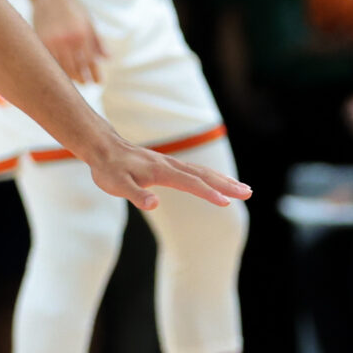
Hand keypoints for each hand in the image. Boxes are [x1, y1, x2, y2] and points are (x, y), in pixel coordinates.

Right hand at [29, 0, 106, 84]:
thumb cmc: (72, 7)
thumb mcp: (88, 20)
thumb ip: (98, 40)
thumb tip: (108, 59)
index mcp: (82, 34)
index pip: (91, 60)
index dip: (96, 73)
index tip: (99, 82)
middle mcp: (67, 39)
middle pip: (77, 67)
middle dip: (83, 78)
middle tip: (88, 84)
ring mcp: (52, 41)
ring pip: (62, 67)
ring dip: (71, 77)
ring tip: (77, 81)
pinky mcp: (40, 42)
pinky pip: (50, 61)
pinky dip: (57, 69)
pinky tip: (62, 73)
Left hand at [84, 137, 251, 211]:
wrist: (103, 148)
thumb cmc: (109, 169)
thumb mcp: (117, 186)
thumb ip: (136, 195)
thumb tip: (154, 204)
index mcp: (161, 171)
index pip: (191, 183)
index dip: (208, 194)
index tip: (226, 203)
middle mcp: (170, 165)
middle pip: (204, 175)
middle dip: (227, 184)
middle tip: (248, 192)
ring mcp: (171, 163)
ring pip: (202, 172)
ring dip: (224, 180)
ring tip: (243, 188)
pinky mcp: (168, 165)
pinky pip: (195, 171)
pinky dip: (211, 177)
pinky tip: (218, 182)